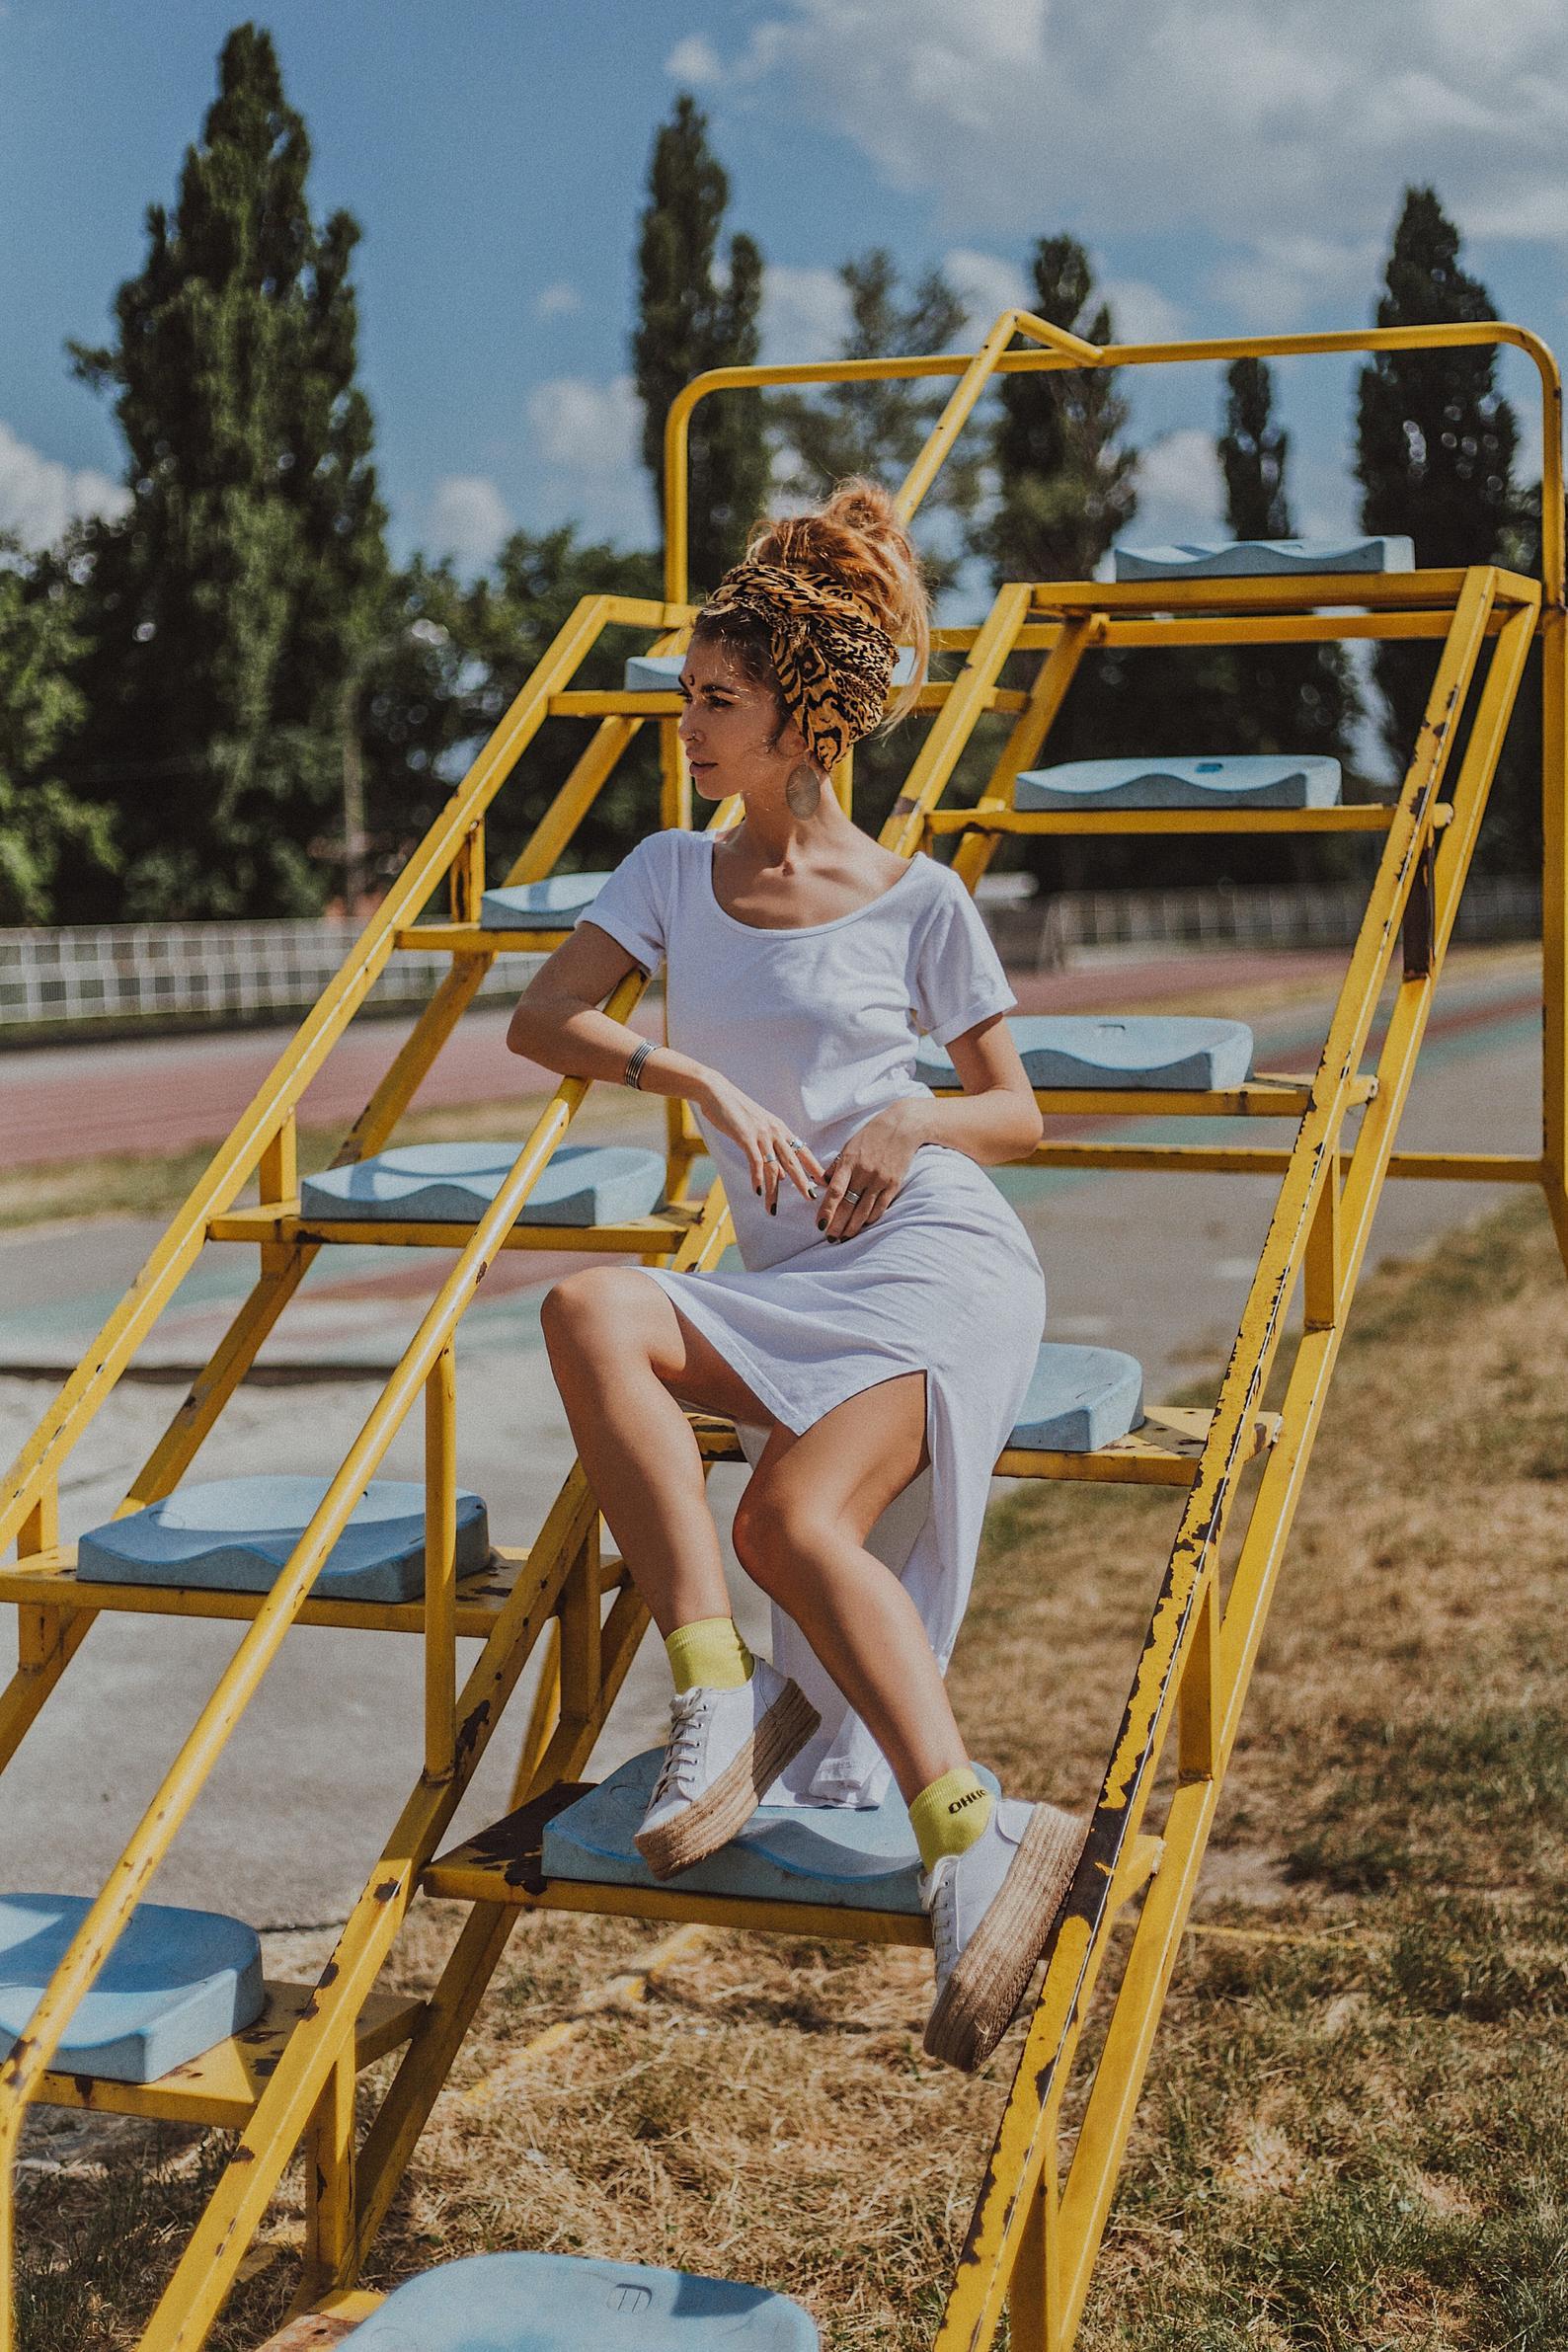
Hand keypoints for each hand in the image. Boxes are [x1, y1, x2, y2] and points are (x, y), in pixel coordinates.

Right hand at [696, 1072, 826, 1214]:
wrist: (717, 1092)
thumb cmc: (736, 1111)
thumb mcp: (758, 1131)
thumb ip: (771, 1152)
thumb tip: (779, 1176)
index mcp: (780, 1129)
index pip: (803, 1151)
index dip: (814, 1167)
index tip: (825, 1182)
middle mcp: (775, 1132)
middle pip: (793, 1162)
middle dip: (802, 1182)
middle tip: (810, 1199)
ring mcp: (762, 1134)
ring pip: (773, 1167)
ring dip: (773, 1190)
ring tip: (773, 1208)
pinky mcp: (746, 1136)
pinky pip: (755, 1161)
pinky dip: (756, 1177)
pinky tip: (757, 1190)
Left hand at [816, 1100, 929, 1240]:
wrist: (903, 1127)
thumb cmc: (872, 1135)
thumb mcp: (849, 1146)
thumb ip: (836, 1166)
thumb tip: (822, 1183)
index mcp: (849, 1162)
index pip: (835, 1192)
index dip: (827, 1210)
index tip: (820, 1224)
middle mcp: (864, 1173)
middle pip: (848, 1205)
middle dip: (838, 1225)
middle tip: (831, 1238)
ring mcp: (880, 1180)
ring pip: (864, 1211)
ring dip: (853, 1227)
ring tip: (845, 1237)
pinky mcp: (894, 1184)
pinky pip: (880, 1207)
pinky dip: (870, 1218)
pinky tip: (863, 1226)